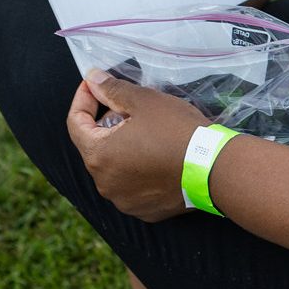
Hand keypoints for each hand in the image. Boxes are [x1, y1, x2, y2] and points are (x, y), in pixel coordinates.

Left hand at [66, 70, 207, 221]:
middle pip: (95, 146)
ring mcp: (124, 200)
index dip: (83, 99)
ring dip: (122, 147)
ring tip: (147, 131)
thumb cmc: (176, 131)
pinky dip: (137, 169)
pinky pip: (132, 184)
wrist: (213, 168)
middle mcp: (104, 183)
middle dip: (106, 123)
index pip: (75, 124)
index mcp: (98, 155)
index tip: (94, 84)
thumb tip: (92, 79)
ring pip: (114, 167)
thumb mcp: (144, 102)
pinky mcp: (144, 210)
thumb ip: (113, 90)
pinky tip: (157, 155)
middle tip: (129, 106)